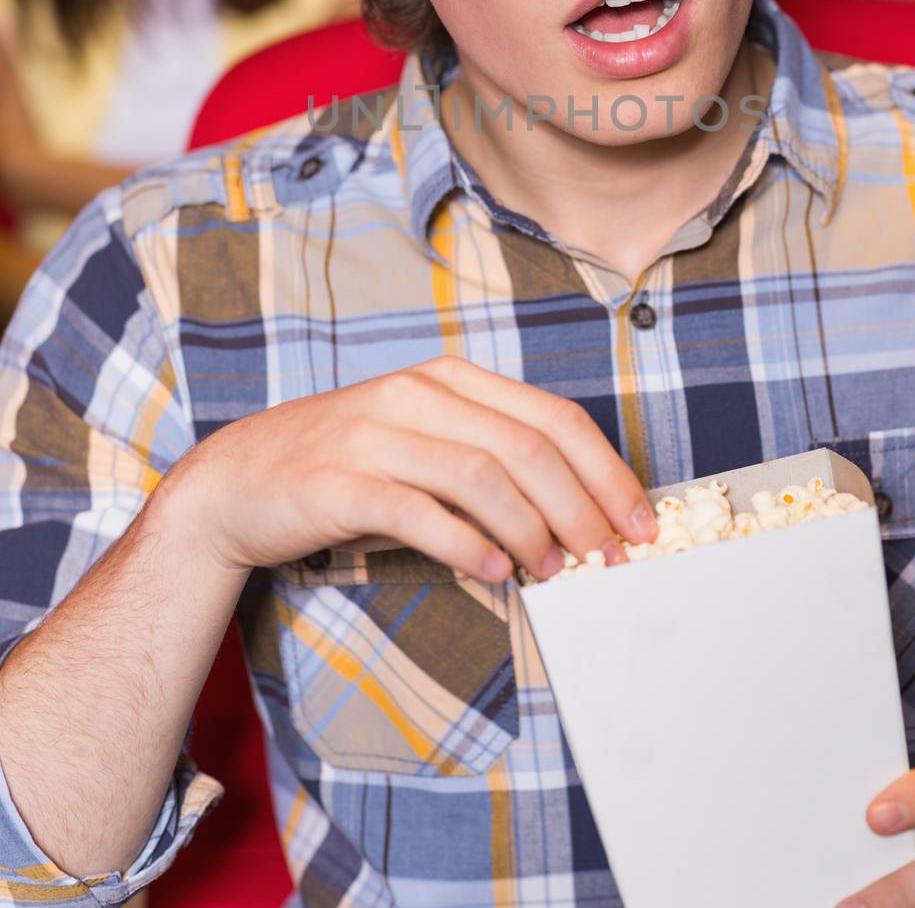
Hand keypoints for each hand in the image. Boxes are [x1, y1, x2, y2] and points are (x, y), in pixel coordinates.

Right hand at [166, 354, 657, 582]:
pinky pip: (419, 512)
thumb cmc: (347, 466)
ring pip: (482, 476)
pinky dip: (468, 545)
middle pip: (529, 447)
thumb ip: (489, 460)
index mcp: (450, 378)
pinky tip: (495, 573)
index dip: (606, 472)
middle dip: (583, 509)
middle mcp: (417, 393)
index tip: (638, 524)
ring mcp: (377, 433)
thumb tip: (576, 516)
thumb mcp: (423, 441)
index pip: (553, 418)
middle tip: (608, 559)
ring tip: (555, 572)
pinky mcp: (340, 482)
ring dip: (533, 532)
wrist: (239, 480)